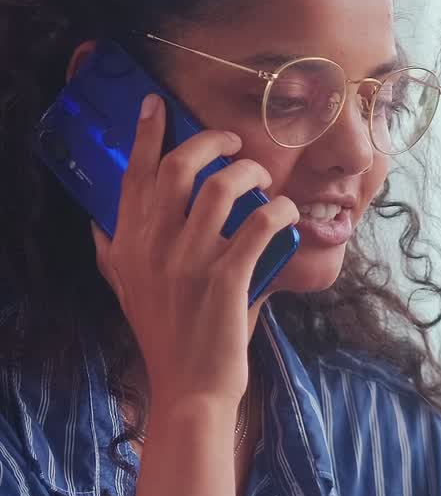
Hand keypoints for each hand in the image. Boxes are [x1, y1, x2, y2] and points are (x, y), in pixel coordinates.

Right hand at [92, 94, 298, 410]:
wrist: (189, 389)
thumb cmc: (165, 338)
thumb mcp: (124, 292)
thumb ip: (113, 254)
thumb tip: (100, 223)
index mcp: (126, 247)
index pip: (133, 176)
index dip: (147, 135)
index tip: (157, 106)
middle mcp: (153, 249)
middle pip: (178, 169)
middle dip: (209, 142)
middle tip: (230, 142)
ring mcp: (189, 264)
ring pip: (219, 188)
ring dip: (247, 172)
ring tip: (260, 175)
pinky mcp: (226, 280)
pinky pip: (258, 225)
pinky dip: (277, 209)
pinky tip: (286, 210)